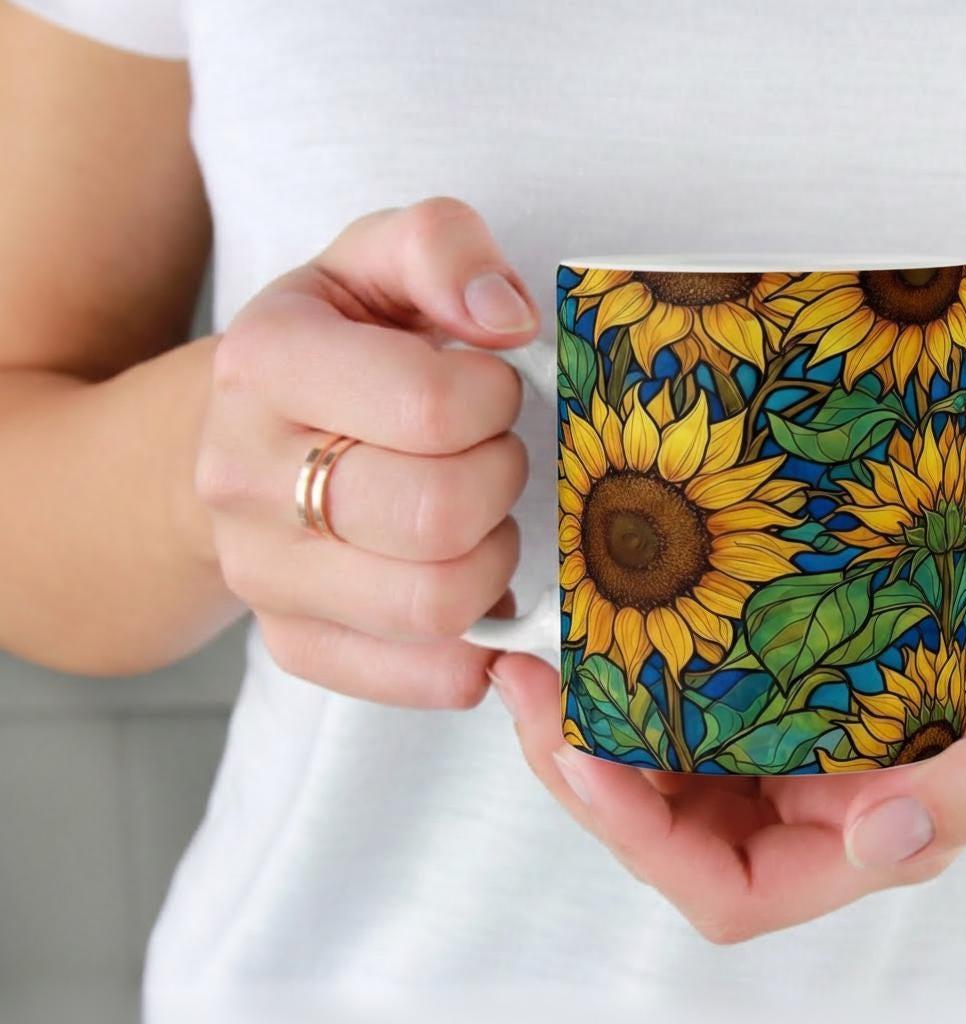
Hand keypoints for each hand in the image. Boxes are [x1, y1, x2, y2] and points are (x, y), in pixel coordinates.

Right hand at [196, 198, 537, 706]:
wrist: (242, 438)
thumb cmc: (334, 349)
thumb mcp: (373, 262)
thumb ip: (442, 248)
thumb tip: (507, 318)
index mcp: (265, 362)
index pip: (432, 407)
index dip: (495, 399)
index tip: (488, 389)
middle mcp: (243, 477)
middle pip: (437, 517)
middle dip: (501, 480)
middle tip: (491, 455)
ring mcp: (263, 574)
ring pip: (437, 606)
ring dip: (495, 558)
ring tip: (480, 518)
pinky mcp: (295, 644)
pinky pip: (422, 677)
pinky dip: (478, 646)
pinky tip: (479, 593)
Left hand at [491, 532, 965, 942]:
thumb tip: (875, 836)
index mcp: (858, 838)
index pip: (730, 884)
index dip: (644, 839)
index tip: (582, 758)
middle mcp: (803, 803)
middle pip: (664, 829)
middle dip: (581, 775)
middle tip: (527, 696)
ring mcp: (776, 745)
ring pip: (656, 764)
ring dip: (585, 725)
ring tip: (536, 667)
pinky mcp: (762, 688)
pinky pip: (678, 698)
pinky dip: (627, 678)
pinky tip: (595, 637)